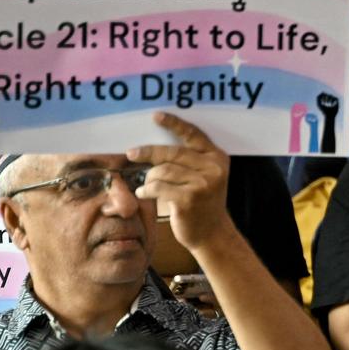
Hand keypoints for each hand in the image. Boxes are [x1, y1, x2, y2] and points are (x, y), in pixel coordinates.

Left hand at [128, 113, 230, 252]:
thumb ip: (190, 160)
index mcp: (217, 157)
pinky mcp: (188, 200)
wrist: (212, 233)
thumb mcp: (205, 176)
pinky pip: (158, 187)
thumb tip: (156, 147)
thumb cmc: (203, 202)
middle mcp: (213, 168)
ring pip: (162, 170)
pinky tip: (144, 193)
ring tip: (146, 185)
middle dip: (149, 152)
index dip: (174, 123)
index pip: (193, 135)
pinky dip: (146, 190)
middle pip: (173, 152)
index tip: (156, 116)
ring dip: (149, 178)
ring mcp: (202, 184)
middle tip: (131, 153)